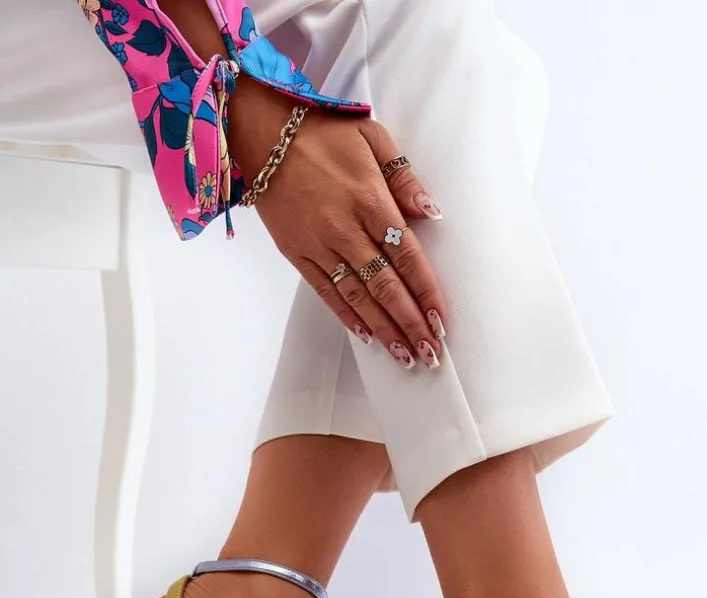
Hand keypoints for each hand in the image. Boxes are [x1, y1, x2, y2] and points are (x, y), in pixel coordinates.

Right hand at [229, 83, 446, 370]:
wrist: (261, 131)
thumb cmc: (321, 131)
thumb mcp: (372, 136)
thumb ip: (404, 177)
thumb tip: (431, 212)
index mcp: (369, 199)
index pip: (406, 255)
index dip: (425, 291)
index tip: (441, 319)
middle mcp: (344, 228)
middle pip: (385, 286)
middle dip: (410, 323)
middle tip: (430, 352)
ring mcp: (318, 244)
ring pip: (357, 297)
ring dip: (383, 329)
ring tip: (405, 355)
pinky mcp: (296, 253)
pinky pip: (326, 291)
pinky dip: (347, 316)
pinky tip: (367, 336)